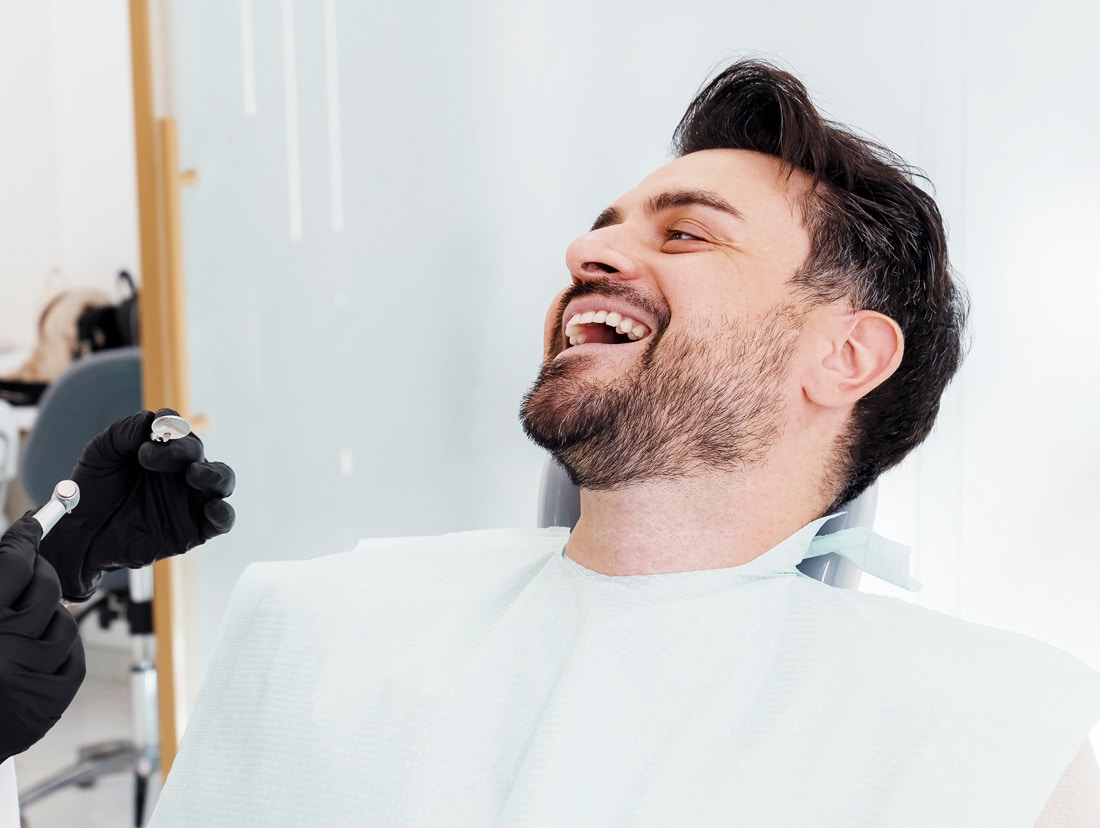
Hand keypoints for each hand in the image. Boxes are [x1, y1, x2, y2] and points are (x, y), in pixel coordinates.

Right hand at [0, 514, 85, 761]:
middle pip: (46, 587)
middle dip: (39, 574)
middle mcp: (3, 649)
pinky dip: (61, 650)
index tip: (31, 526)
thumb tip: (16, 550)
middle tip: (30, 570)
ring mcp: (29, 676)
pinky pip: (73, 657)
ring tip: (24, 625)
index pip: (13, 563)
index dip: (25, 539)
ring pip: (64, 622)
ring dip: (49, 617)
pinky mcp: (50, 701)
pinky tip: (40, 650)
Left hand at [38, 409, 235, 600]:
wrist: (81, 535)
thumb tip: (149, 421)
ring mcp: (191, 499)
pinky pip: (223, 520)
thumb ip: (122, 433)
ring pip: (223, 480)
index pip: (178, 428)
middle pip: (196, 451)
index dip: (171, 423)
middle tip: (147, 455)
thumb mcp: (100, 455)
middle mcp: (183, 471)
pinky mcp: (195, 529)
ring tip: (193, 474)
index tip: (156, 426)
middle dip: (177, 449)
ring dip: (213, 474)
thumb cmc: (93, 492)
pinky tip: (211, 508)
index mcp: (163, 449)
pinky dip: (224, 513)